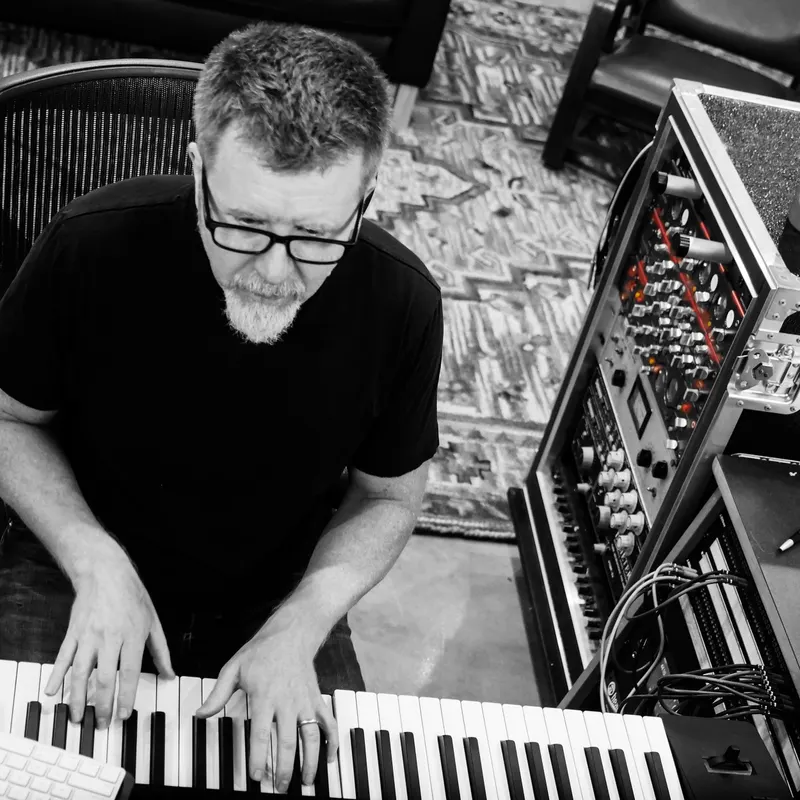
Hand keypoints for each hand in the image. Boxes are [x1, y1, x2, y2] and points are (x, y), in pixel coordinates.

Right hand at [45, 558, 174, 728]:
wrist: (106, 573)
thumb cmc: (132, 596)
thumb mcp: (153, 621)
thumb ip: (161, 651)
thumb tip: (169, 674)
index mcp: (132, 636)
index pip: (130, 673)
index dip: (126, 696)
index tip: (124, 715)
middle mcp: (110, 638)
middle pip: (104, 678)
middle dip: (102, 705)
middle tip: (101, 723)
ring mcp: (89, 635)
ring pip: (80, 672)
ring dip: (78, 697)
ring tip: (78, 716)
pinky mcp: (73, 633)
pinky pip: (63, 657)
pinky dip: (57, 675)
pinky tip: (53, 692)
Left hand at [196, 628, 336, 791]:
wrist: (292, 633)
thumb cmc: (261, 651)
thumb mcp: (233, 668)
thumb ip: (217, 694)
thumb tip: (200, 714)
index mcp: (265, 696)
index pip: (261, 733)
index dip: (259, 758)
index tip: (256, 776)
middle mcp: (287, 701)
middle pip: (288, 741)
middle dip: (285, 768)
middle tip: (280, 787)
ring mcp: (305, 701)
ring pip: (311, 736)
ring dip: (310, 760)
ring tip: (306, 781)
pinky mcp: (316, 698)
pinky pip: (328, 722)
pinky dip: (333, 740)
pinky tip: (330, 757)